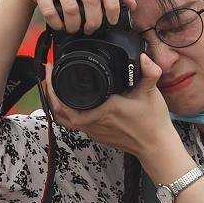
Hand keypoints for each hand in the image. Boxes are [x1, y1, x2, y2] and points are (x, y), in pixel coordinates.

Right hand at [10, 0, 134, 32]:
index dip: (113, 8)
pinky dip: (58, 24)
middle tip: (92, 29)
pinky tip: (60, 25)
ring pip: (71, 9)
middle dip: (94, 21)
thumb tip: (132, 4)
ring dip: (75, 25)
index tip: (112, 21)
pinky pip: (51, 12)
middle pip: (91, 0)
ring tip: (75, 29)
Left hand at [42, 51, 173, 162]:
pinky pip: (73, 124)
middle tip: (49, 75)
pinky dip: (66, 113)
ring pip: (63, 120)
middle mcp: (93, 122)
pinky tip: (68, 102)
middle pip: (57, 111)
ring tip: (53, 87)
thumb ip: (149, 72)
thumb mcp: (151, 92)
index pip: (66, 101)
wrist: (154, 145)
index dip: (53, 86)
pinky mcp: (95, 135)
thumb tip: (143, 57)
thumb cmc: (152, 121)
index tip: (52, 68)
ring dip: (55, 104)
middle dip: (49, 92)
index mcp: (102, 110)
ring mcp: (92, 131)